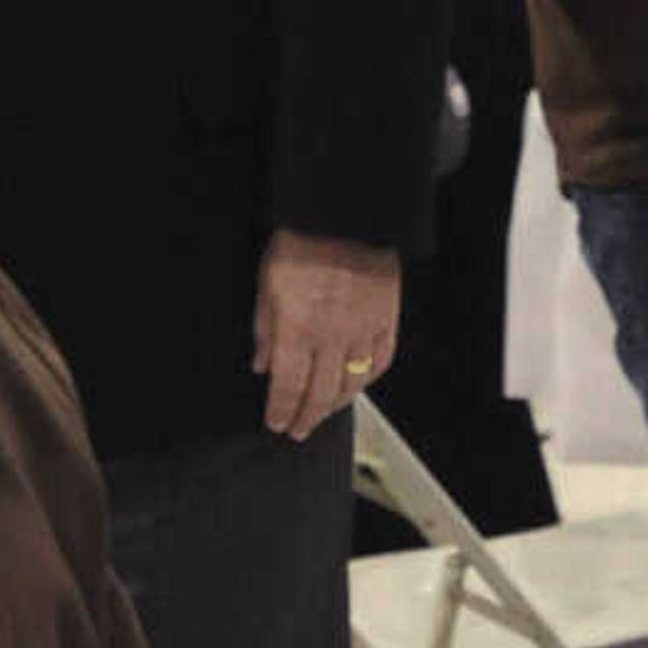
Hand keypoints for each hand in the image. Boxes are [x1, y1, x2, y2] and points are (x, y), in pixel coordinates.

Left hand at [256, 227, 399, 441]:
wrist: (345, 217)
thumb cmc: (302, 245)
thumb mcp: (267, 286)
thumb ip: (265, 331)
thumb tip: (262, 365)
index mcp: (298, 330)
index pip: (288, 386)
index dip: (281, 410)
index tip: (276, 423)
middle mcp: (332, 338)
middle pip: (320, 393)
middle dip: (307, 417)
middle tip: (298, 430)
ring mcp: (362, 331)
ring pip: (352, 384)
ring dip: (335, 405)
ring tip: (323, 413)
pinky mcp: (385, 320)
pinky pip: (380, 361)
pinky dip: (368, 379)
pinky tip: (357, 385)